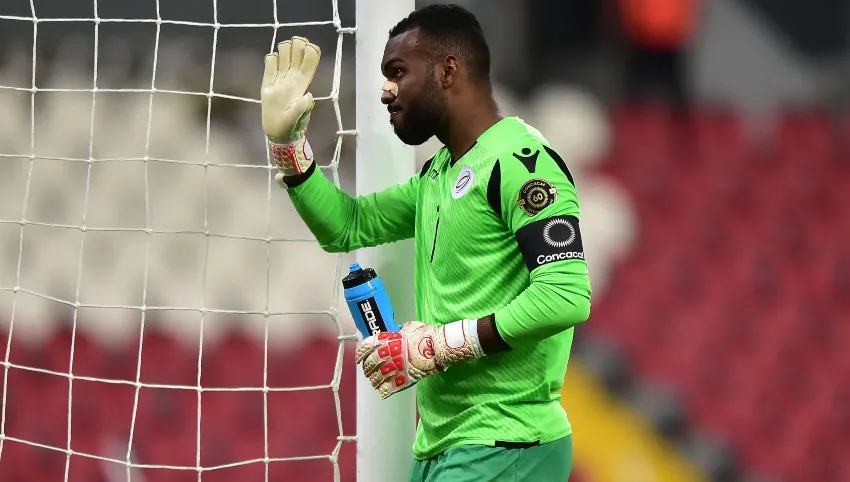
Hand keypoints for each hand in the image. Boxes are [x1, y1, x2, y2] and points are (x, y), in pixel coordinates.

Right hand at [261, 36, 320, 181]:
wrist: (276, 135)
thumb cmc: (288, 129)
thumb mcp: (295, 121)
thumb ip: (301, 109)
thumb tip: (308, 96)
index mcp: (300, 88)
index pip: (307, 67)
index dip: (310, 55)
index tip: (308, 46)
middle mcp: (291, 82)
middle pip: (297, 59)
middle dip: (298, 47)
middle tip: (295, 40)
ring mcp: (280, 83)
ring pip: (285, 60)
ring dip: (286, 49)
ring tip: (284, 45)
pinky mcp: (269, 85)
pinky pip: (270, 68)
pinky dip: (271, 60)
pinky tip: (273, 57)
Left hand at [355, 320, 483, 398]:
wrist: (437, 348)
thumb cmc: (426, 335)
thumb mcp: (411, 327)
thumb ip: (402, 330)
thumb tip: (400, 329)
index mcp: (388, 340)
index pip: (366, 347)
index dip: (361, 353)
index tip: (359, 357)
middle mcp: (387, 354)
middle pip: (369, 364)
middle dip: (367, 368)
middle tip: (368, 370)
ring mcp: (394, 368)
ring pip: (376, 378)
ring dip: (374, 380)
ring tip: (375, 381)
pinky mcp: (402, 380)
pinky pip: (388, 388)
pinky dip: (384, 391)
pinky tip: (383, 391)